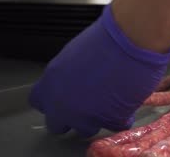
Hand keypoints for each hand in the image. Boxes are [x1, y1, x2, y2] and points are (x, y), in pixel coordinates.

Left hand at [29, 5, 169, 136]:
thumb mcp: (75, 54)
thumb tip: (74, 82)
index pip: (38, 102)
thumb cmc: (106, 38)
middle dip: (71, 117)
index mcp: (50, 83)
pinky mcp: (112, 121)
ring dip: (96, 118)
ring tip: (110, 101)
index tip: (63, 96)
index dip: (53, 100)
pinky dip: (122, 116)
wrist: (131, 42)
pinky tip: (127, 102)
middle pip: (57, 125)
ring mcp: (87, 117)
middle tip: (87, 103)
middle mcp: (63, 105)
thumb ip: (68, 74)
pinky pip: (115, 125)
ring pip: (86, 129)